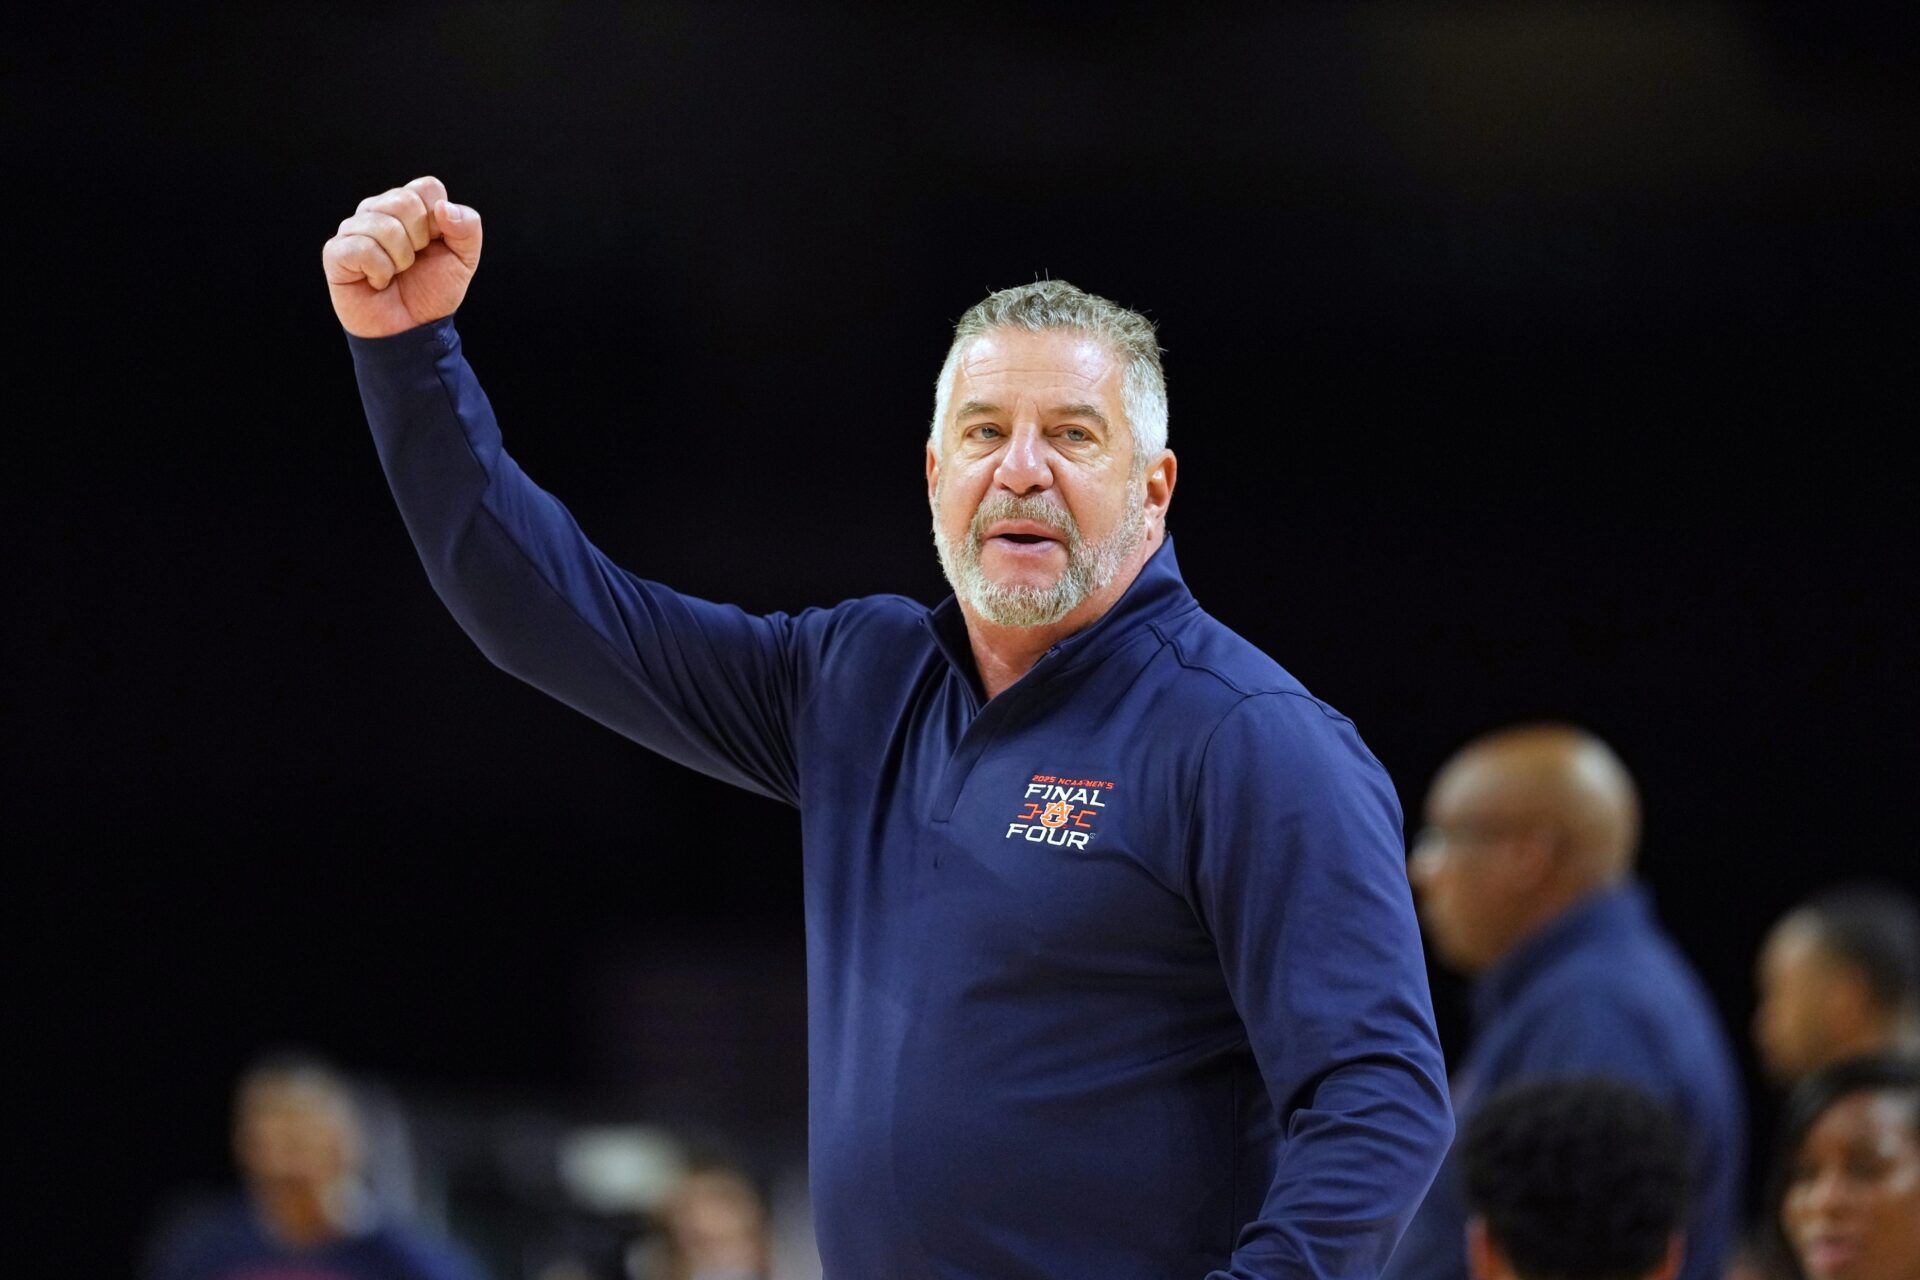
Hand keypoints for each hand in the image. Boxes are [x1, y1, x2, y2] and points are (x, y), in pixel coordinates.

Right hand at [322, 176, 482, 337]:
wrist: (412, 329)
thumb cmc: (432, 291)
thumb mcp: (464, 260)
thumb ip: (467, 228)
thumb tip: (444, 208)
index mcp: (409, 207)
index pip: (428, 187)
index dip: (439, 220)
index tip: (435, 245)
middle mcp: (378, 210)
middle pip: (405, 201)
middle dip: (420, 241)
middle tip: (413, 262)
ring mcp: (354, 228)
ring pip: (384, 225)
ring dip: (401, 260)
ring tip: (395, 273)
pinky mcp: (336, 251)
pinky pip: (363, 248)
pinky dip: (380, 272)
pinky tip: (377, 281)